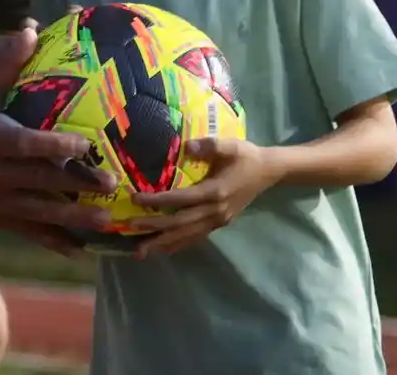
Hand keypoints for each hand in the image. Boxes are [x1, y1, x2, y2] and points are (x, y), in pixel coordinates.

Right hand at [0, 26, 118, 251]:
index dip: (52, 148)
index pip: (23, 145)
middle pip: (38, 181)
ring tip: (105, 221)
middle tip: (110, 184)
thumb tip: (30, 29)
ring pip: (38, 212)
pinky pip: (28, 233)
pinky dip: (53, 242)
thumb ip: (4, 65)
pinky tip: (79, 251)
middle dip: (74, 185)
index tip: (82, 146)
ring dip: (73, 218)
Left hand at [123, 136, 279, 255]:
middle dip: (154, 226)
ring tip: (140, 251)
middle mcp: (214, 211)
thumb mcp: (230, 145)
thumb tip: (187, 146)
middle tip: (129, 228)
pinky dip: (178, 245)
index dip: (158, 200)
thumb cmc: (246, 156)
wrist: (268, 172)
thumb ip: (209, 146)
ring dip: (163, 244)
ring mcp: (217, 221)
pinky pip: (195, 238)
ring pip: (186, 236)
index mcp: (215, 192)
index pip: (181, 199)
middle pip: (180, 223)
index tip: (136, 199)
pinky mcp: (219, 224)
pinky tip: (163, 250)